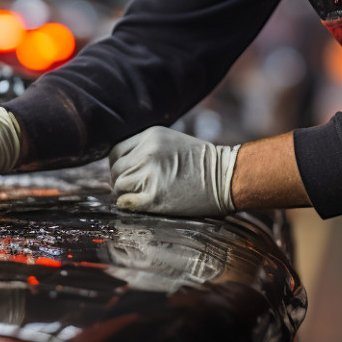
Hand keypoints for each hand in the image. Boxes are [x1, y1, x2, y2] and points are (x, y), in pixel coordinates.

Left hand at [108, 126, 239, 216]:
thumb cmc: (202, 163)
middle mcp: (147, 153)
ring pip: (119, 185)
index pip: (116, 152)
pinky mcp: (155, 196)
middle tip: (135, 188)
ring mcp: (150, 175)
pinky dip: (128, 204)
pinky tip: (140, 204)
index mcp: (150, 137)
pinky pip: (126, 202)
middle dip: (122, 180)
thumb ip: (146, 149)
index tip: (128, 173)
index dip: (119, 165)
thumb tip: (123, 166)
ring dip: (126, 193)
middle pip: (115, 169)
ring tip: (142, 195)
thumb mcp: (171, 142)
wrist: (226, 177)